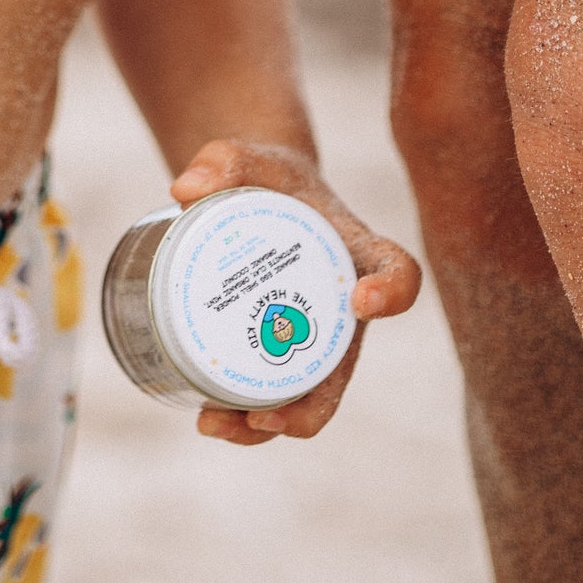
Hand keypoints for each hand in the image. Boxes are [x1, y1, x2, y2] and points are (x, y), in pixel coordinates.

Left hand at [168, 137, 421, 447]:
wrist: (256, 194)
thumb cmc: (263, 177)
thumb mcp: (246, 157)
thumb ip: (222, 159)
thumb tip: (185, 188)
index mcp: (357, 252)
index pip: (397, 272)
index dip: (391, 291)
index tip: (363, 300)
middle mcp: (344, 309)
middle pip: (343, 370)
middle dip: (309, 405)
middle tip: (262, 416)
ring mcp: (315, 337)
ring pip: (306, 398)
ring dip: (268, 425)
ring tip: (213, 423)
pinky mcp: (282, 351)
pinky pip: (274, 395)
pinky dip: (246, 418)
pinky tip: (207, 417)